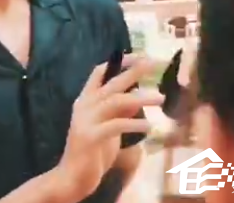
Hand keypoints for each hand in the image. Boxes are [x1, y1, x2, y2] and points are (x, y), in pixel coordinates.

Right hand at [57, 57, 163, 200]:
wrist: (72, 178)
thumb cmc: (92, 151)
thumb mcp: (108, 126)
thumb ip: (119, 111)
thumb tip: (139, 97)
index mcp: (86, 99)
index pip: (100, 71)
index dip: (119, 62)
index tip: (139, 56)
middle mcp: (84, 105)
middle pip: (112, 82)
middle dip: (134, 71)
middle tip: (154, 63)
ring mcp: (86, 120)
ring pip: (117, 101)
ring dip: (141, 97)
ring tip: (161, 98)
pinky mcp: (90, 136)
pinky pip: (117, 125)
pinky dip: (135, 123)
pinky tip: (149, 125)